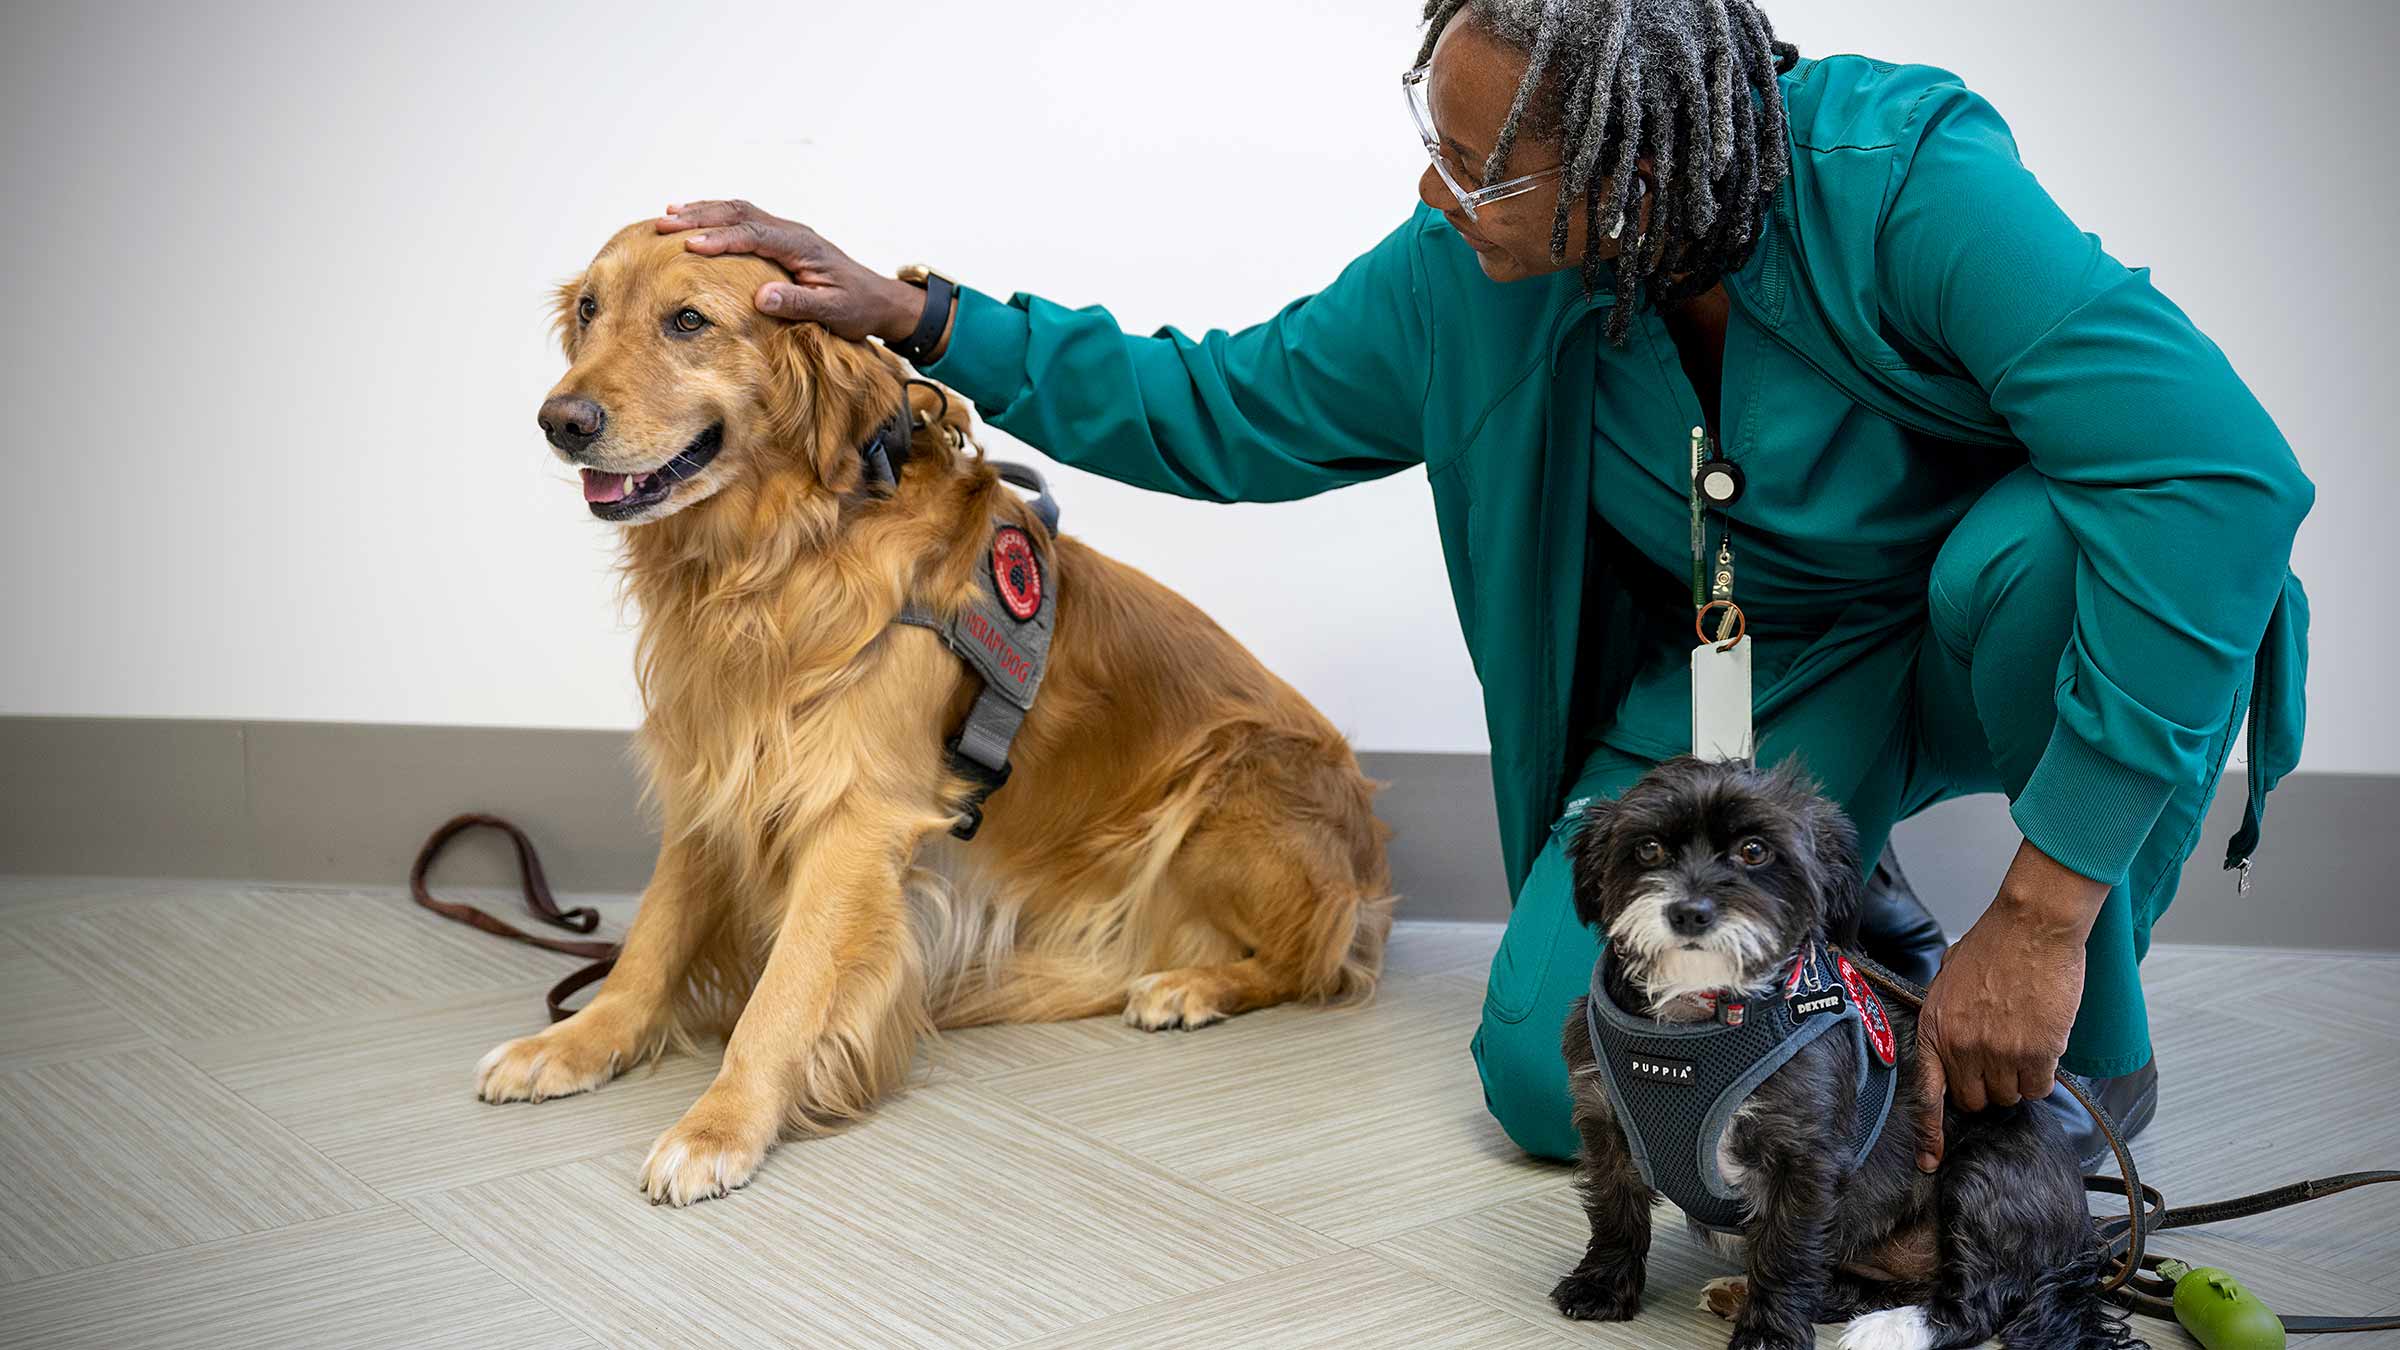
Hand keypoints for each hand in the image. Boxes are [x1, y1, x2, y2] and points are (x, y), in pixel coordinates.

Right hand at [655, 200, 931, 346]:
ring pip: (739, 211)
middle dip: (701, 217)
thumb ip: (799, 303)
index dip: (721, 239)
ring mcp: (786, 232)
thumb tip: (762, 296)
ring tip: (668, 216)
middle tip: (664, 224)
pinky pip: (744, 221)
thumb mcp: (833, 311)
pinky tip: (694, 221)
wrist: (878, 299)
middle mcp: (792, 232)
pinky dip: (716, 218)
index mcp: (802, 246)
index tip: (690, 246)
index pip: (754, 235)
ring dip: (704, 212)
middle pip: (740, 214)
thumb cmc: (857, 308)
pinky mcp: (781, 240)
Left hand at [1912, 837, 2108, 1170]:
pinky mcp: (2036, 1053)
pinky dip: (2043, 1075)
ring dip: (2018, 1079)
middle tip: (2002, 1058)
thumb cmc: (1993, 946)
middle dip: (1988, 1087)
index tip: (1931, 1162)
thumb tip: (1951, 1042)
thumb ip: (1947, 1019)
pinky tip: (2043, 1044)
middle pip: (1976, 1100)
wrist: (2032, 928)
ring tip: (2024, 1040)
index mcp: (1935, 1029)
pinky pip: (2039, 1087)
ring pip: (2010, 1096)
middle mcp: (1962, 1047)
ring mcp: (1998, 1053)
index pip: (1927, 1094)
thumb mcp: (1949, 981)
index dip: (1930, 1133)